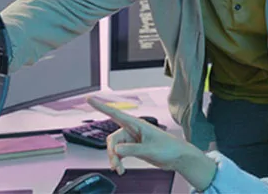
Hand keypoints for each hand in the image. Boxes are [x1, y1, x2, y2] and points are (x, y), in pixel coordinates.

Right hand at [86, 97, 200, 173]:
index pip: (115, 112)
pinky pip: (119, 153)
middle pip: (112, 138)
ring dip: (115, 159)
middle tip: (115, 164)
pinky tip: (120, 168)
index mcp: (137, 124)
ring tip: (119, 169)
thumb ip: (132, 149)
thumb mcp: (149, 149)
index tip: (89, 99)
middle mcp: (132, 130)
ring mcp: (132, 139)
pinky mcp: (133, 148)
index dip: (100, 106)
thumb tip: (117, 149)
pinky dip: (118, 161)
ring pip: (115, 148)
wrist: (178, 157)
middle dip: (111, 152)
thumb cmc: (169, 148)